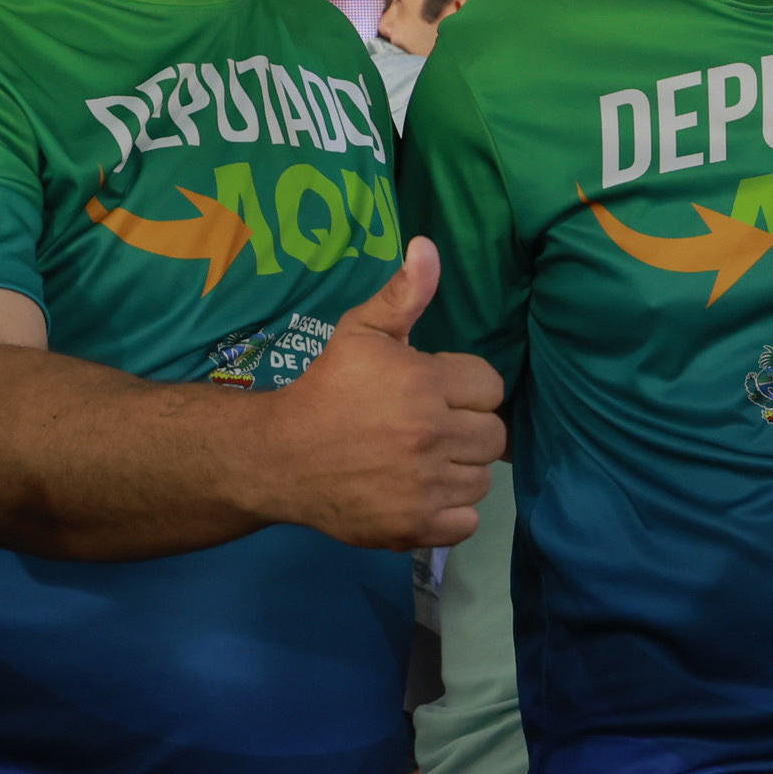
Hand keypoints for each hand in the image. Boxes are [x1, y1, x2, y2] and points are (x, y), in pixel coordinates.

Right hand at [267, 239, 503, 551]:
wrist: (279, 457)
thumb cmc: (326, 390)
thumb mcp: (360, 333)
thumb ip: (403, 294)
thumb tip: (428, 247)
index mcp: (424, 383)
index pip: (490, 386)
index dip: (465, 387)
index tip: (434, 391)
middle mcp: (430, 435)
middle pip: (493, 435)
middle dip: (466, 427)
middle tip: (429, 427)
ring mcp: (424, 485)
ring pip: (480, 479)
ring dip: (460, 470)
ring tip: (423, 459)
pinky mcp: (415, 526)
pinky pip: (467, 521)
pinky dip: (450, 512)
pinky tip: (422, 493)